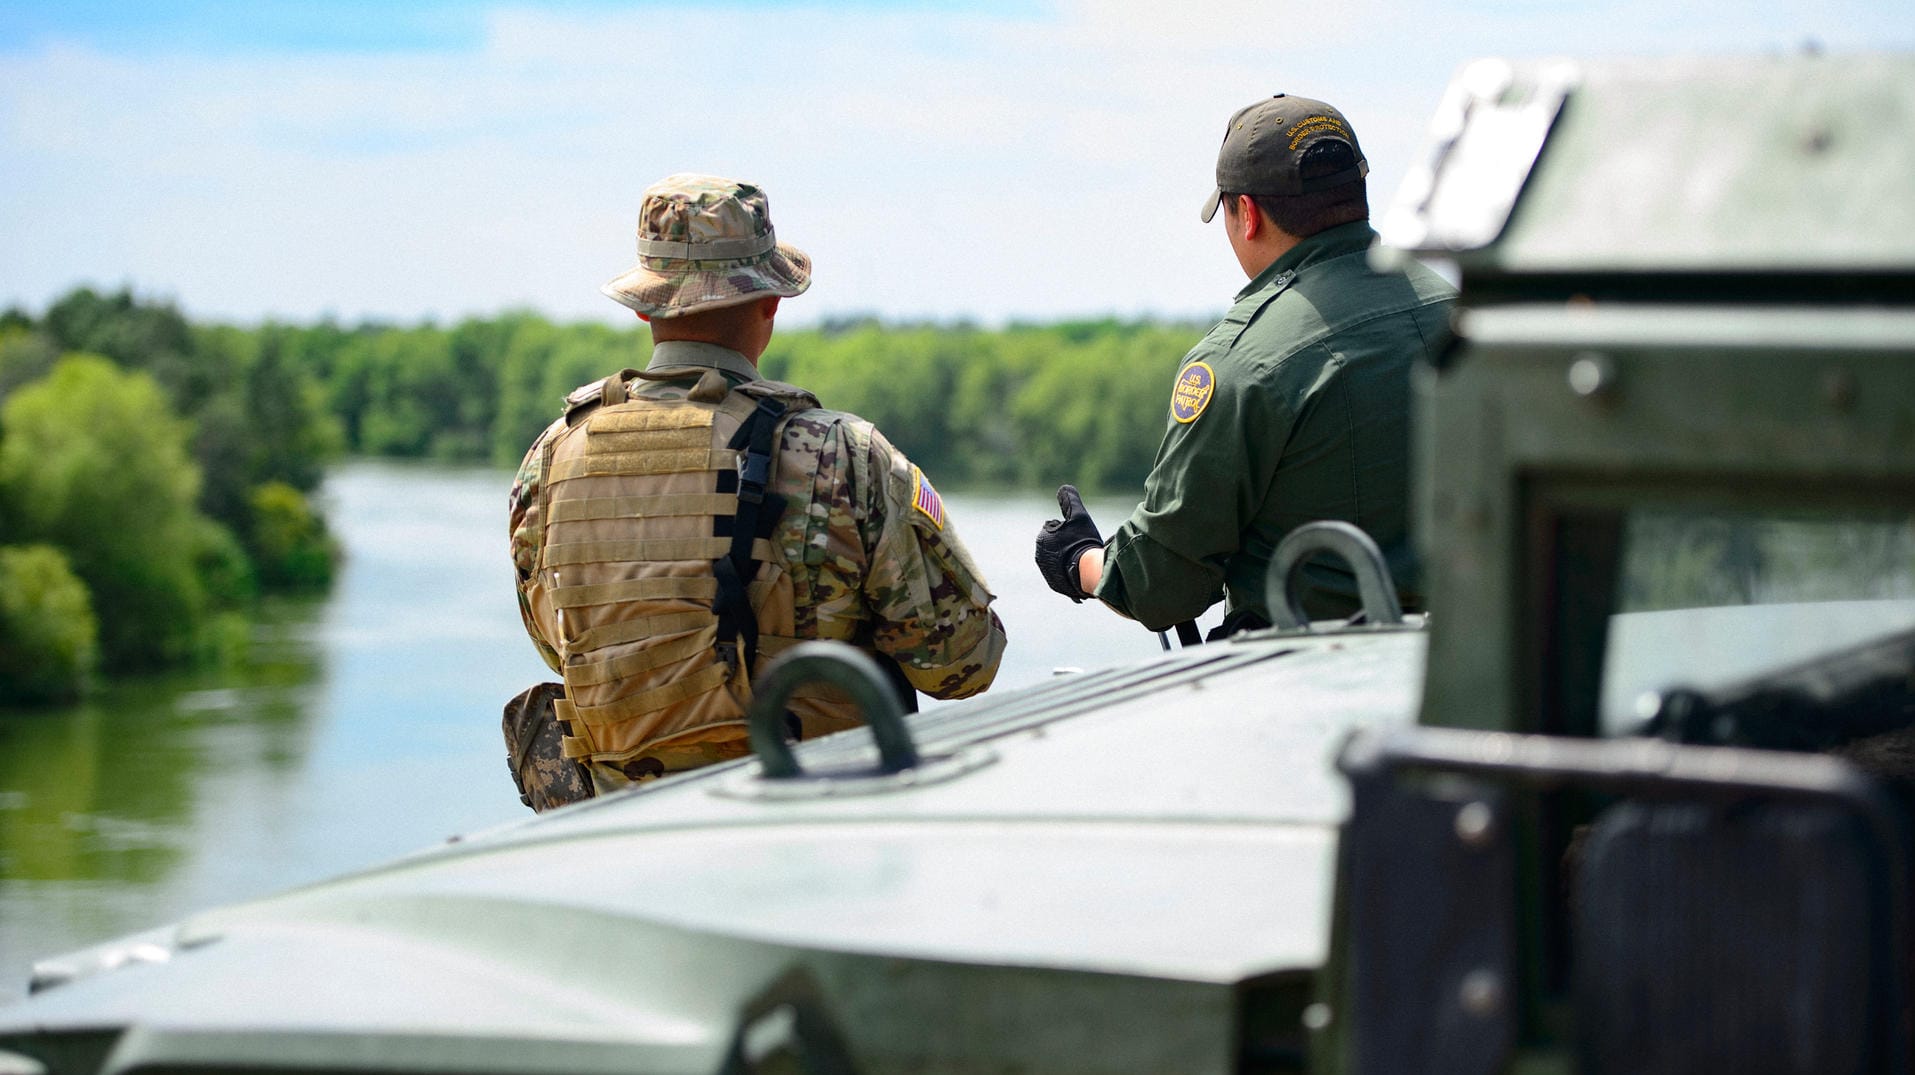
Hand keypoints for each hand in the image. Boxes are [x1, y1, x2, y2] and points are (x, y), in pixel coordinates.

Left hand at [1035, 484, 1103, 601]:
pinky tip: (1081, 571)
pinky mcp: (1055, 585)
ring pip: (1062, 559)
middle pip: (1059, 545)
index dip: (1071, 530)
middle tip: (1082, 548)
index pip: (1058, 529)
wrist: (1087, 572)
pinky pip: (1065, 574)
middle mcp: (1040, 556)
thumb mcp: (1078, 516)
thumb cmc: (1082, 542)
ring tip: (1083, 560)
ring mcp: (1047, 573)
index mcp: (1041, 539)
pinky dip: (1072, 572)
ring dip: (1071, 558)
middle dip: (1069, 545)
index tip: (1078, 536)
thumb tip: (1064, 487)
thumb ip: (1070, 500)